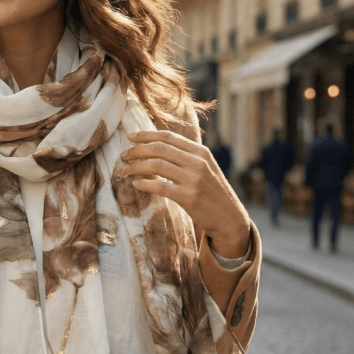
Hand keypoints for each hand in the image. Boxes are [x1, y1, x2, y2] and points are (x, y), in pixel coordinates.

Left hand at [121, 130, 250, 258]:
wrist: (230, 218)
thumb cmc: (213, 193)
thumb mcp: (205, 168)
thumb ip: (186, 157)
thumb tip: (156, 147)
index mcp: (201, 152)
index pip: (168, 136)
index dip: (146, 135)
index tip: (130, 137)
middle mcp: (198, 162)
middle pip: (159, 149)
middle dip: (137, 150)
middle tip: (124, 155)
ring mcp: (194, 179)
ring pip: (157, 165)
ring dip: (137, 166)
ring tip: (126, 170)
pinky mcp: (189, 197)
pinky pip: (160, 187)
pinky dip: (145, 184)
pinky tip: (136, 184)